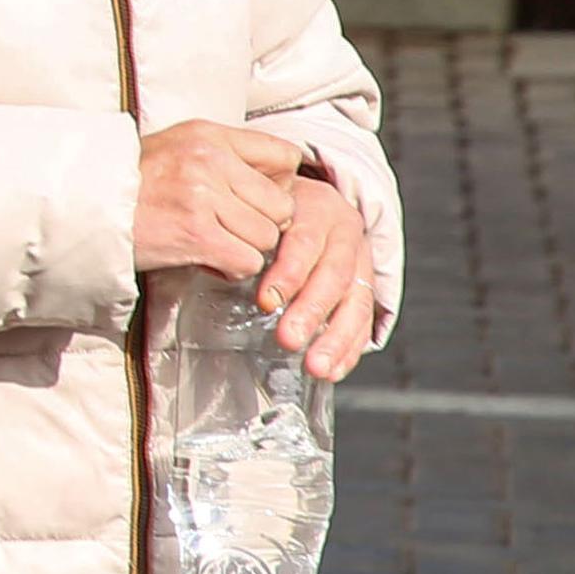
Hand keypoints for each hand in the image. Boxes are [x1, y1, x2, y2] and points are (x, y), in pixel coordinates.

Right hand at [133, 119, 302, 288]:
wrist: (80, 207)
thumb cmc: (128, 183)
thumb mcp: (177, 149)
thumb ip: (225, 158)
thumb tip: (280, 183)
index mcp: (208, 136)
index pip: (284, 156)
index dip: (278, 184)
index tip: (256, 198)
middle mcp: (210, 160)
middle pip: (282, 205)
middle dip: (261, 223)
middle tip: (229, 227)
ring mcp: (203, 197)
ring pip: (266, 237)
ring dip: (243, 248)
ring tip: (211, 241)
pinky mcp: (197, 234)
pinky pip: (246, 261)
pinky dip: (229, 268)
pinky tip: (205, 257)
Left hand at [257, 163, 386, 382]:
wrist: (307, 203)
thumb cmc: (268, 210)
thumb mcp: (256, 205)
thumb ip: (241, 222)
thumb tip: (209, 253)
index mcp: (318, 209)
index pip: (305, 241)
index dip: (288, 272)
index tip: (266, 300)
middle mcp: (344, 235)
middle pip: (333, 275)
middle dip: (311, 310)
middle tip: (288, 339)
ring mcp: (360, 263)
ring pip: (355, 301)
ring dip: (335, 338)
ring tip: (315, 366)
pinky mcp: (365, 289)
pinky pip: (364, 321)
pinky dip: (349, 348)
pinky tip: (333, 370)